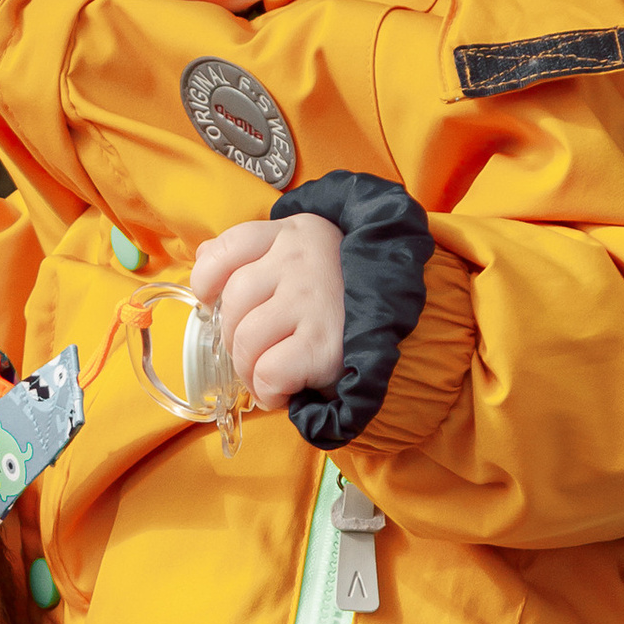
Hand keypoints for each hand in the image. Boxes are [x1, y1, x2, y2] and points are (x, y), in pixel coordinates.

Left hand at [188, 215, 343, 408]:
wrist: (420, 327)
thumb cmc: (349, 300)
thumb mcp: (307, 260)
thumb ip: (258, 255)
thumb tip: (203, 261)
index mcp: (296, 232)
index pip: (228, 247)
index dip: (207, 277)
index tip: (209, 297)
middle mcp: (302, 257)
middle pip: (233, 302)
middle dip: (234, 339)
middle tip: (258, 355)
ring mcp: (312, 298)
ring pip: (245, 340)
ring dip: (250, 370)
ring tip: (272, 376)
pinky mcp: (324, 343)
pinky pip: (269, 372)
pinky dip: (271, 391)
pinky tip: (289, 388)